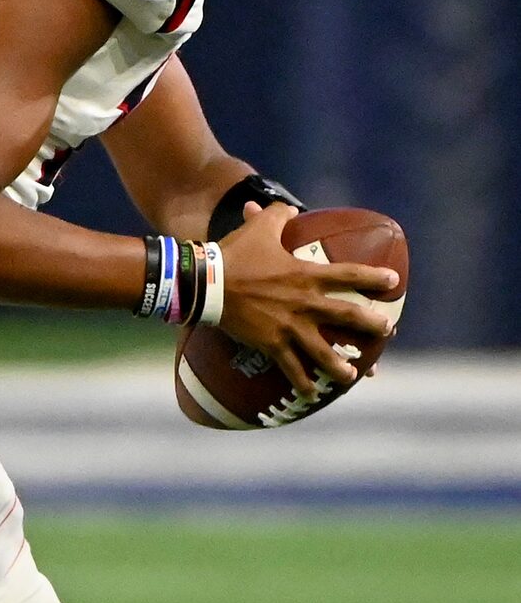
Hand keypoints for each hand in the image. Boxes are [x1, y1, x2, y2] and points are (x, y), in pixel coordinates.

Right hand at [218, 202, 398, 400]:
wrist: (208, 283)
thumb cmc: (234, 253)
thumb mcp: (260, 228)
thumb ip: (278, 216)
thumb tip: (289, 207)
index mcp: (306, 275)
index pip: (348, 275)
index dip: (373, 278)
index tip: (393, 283)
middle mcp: (304, 303)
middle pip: (345, 315)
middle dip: (370, 324)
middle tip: (387, 331)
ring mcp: (289, 326)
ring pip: (322, 351)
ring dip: (340, 365)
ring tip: (354, 376)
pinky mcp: (271, 343)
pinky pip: (291, 367)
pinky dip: (302, 382)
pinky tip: (312, 395)